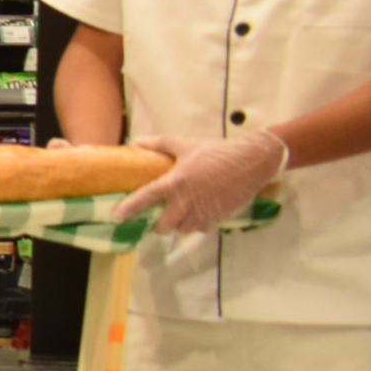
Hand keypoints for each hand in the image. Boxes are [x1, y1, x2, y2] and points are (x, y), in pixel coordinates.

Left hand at [118, 130, 286, 233]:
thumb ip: (161, 144)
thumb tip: (138, 140)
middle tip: (155, 218)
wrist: (253, 161)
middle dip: (157, 225)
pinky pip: (200, 229)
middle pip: (163, 225)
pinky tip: (196, 215)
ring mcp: (203, 210)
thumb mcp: (188, 144)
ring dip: (176, 226)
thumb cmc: (218, 152)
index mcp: (177, 181)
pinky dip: (195, 225)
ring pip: (182, 230)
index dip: (130, 208)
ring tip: (176, 216)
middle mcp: (188, 199)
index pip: (147, 197)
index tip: (116, 217)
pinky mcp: (218, 217)